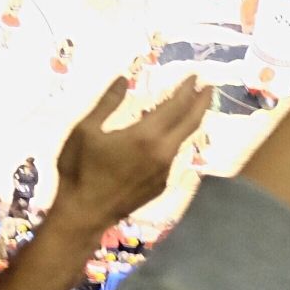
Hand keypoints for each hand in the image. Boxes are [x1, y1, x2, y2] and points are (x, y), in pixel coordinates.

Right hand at [53, 76, 208, 229]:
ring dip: (190, 122)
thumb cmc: (80, 169)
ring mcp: (166, 170)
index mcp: (146, 136)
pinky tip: (168, 136)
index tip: (196, 76)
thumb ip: (107, 103)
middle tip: (209, 87)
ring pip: (183, 140)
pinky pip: (172, 156)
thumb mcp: (85, 130)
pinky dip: (175, 140)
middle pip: (191, 123)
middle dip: (202, 103)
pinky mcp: (162, 184)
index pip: (176, 107)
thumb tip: (123, 78)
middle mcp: (163, 152)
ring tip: (192, 108)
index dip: (187, 90)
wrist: (85, 213)